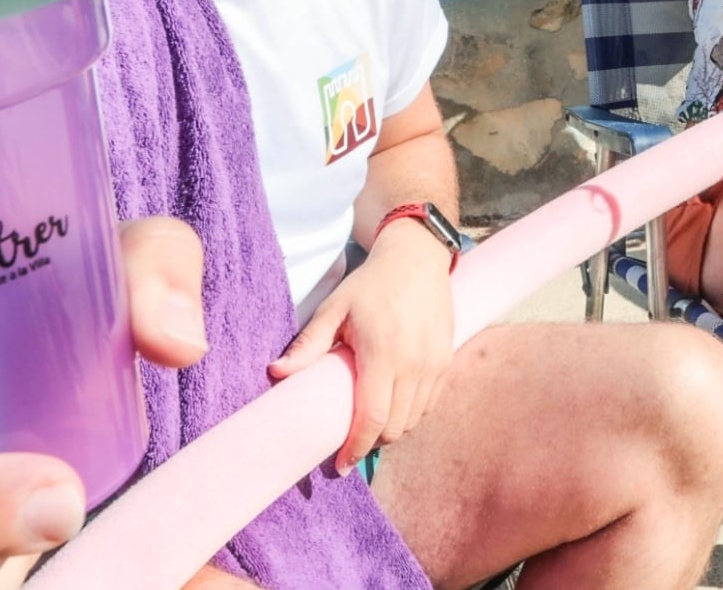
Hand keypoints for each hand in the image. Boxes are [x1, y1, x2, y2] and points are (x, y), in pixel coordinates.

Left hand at [269, 224, 454, 469]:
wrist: (418, 258)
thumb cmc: (372, 284)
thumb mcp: (335, 308)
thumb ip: (309, 343)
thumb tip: (275, 372)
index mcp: (384, 353)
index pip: (372, 417)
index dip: (356, 447)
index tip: (340, 464)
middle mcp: (415, 364)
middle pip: (394, 426)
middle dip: (371, 442)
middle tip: (350, 444)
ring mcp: (435, 364)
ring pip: (414, 420)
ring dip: (391, 429)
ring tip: (370, 424)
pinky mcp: (447, 361)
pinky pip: (429, 405)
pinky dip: (411, 414)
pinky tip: (393, 407)